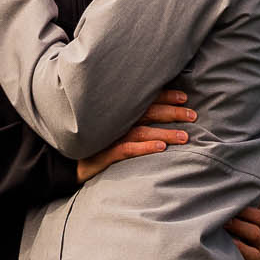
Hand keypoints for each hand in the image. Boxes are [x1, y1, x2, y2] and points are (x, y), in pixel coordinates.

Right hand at [76, 92, 197, 181]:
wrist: (66, 162)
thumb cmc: (95, 140)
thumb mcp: (113, 124)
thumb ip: (134, 113)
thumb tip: (165, 107)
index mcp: (120, 110)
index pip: (146, 99)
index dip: (166, 97)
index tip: (185, 98)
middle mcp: (116, 120)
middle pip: (148, 112)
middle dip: (172, 113)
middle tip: (193, 116)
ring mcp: (109, 137)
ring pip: (141, 131)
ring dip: (165, 133)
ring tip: (184, 137)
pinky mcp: (102, 154)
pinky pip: (126, 150)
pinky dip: (144, 148)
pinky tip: (161, 149)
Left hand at [227, 179, 259, 259]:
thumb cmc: (247, 241)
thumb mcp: (255, 221)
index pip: (259, 218)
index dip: (246, 212)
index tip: (230, 204)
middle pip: (256, 234)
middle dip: (239, 226)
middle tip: (222, 220)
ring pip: (253, 254)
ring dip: (238, 246)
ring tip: (224, 240)